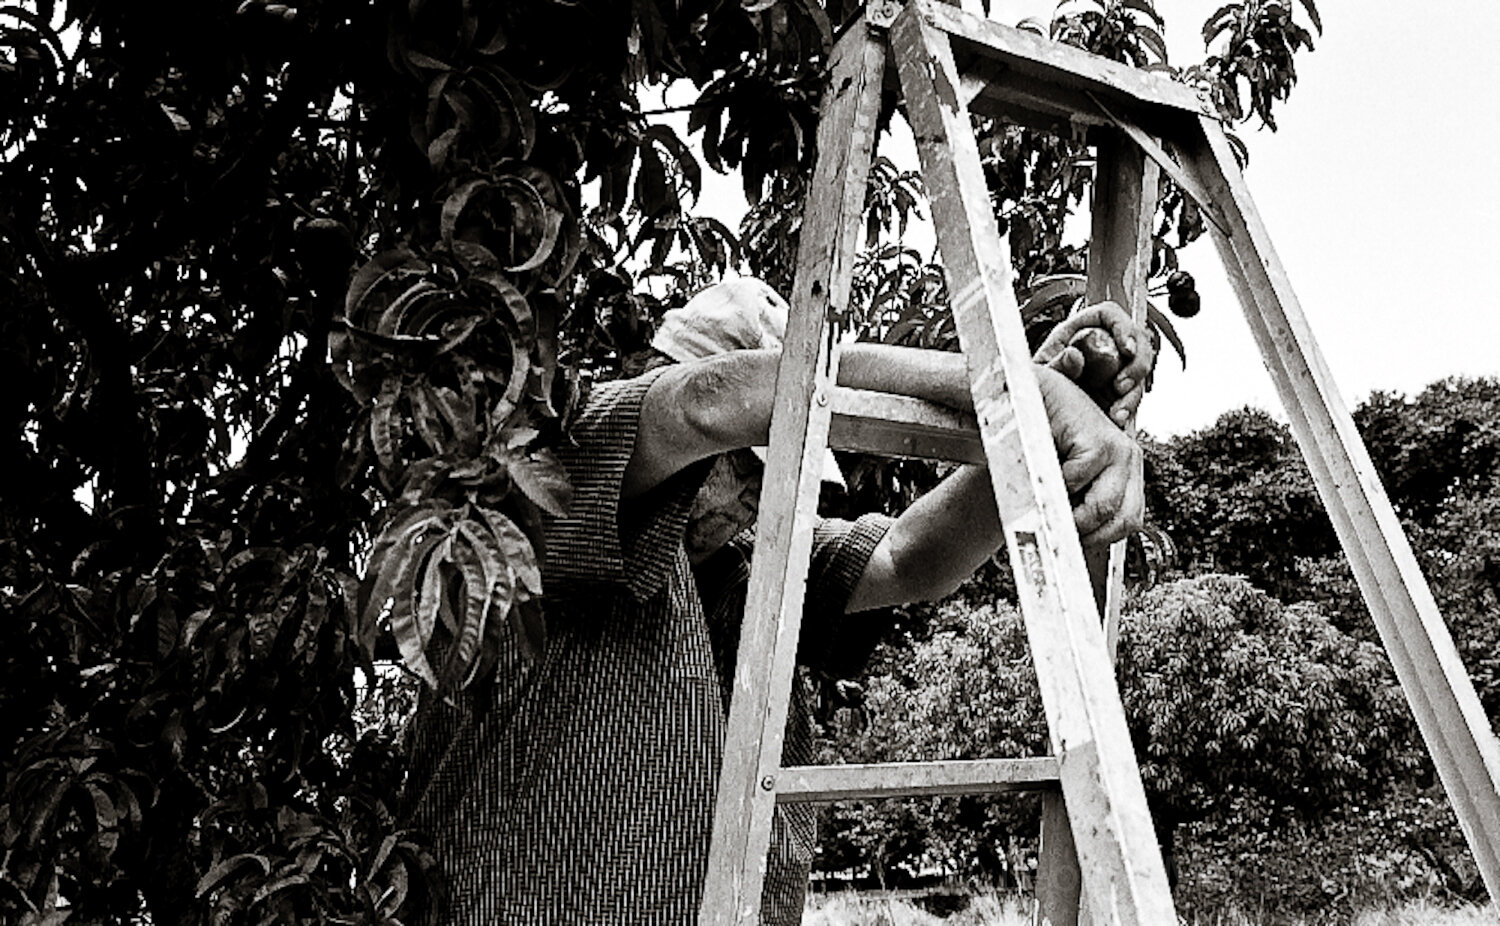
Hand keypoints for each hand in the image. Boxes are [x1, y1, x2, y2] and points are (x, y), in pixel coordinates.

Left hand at [1033, 301, 1155, 427]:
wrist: (1042, 412)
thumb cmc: (1038, 385)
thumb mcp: (1041, 374)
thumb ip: (1056, 364)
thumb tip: (1073, 354)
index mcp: (1079, 330)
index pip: (1109, 315)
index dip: (1123, 327)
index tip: (1127, 349)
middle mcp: (1100, 345)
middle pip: (1134, 340)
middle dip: (1137, 363)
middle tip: (1122, 385)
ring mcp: (1112, 366)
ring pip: (1138, 368)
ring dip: (1134, 390)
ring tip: (1117, 410)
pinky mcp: (1118, 388)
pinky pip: (1134, 392)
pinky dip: (1130, 405)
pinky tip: (1117, 416)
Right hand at [1035, 366, 1143, 545]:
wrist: (1030, 394)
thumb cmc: (1043, 439)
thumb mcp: (1065, 477)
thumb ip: (1076, 505)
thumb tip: (1067, 550)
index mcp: (1127, 472)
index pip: (1127, 523)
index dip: (1098, 540)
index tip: (1071, 550)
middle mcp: (1131, 461)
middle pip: (1121, 522)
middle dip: (1084, 535)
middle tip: (1053, 536)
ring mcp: (1121, 450)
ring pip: (1100, 509)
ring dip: (1067, 514)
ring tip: (1042, 508)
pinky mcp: (1100, 440)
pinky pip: (1077, 482)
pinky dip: (1054, 485)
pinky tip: (1040, 474)